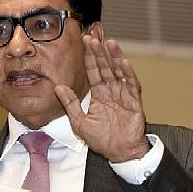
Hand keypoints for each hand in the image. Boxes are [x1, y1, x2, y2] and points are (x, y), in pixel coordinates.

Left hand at [55, 35, 149, 162]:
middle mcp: (112, 91)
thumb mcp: (79, 122)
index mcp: (99, 94)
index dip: (89, 57)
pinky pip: (132, 85)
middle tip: (93, 37)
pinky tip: (124, 62)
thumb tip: (58, 87)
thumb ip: (70, 104)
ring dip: (114, 57)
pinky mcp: (134, 102)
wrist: (119, 153)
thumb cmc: (102, 139)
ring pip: (119, 72)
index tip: (84, 42)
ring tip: (110, 43)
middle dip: (99, 53)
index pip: (93, 71)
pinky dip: (128, 73)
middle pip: (105, 67)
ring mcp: (124, 95)